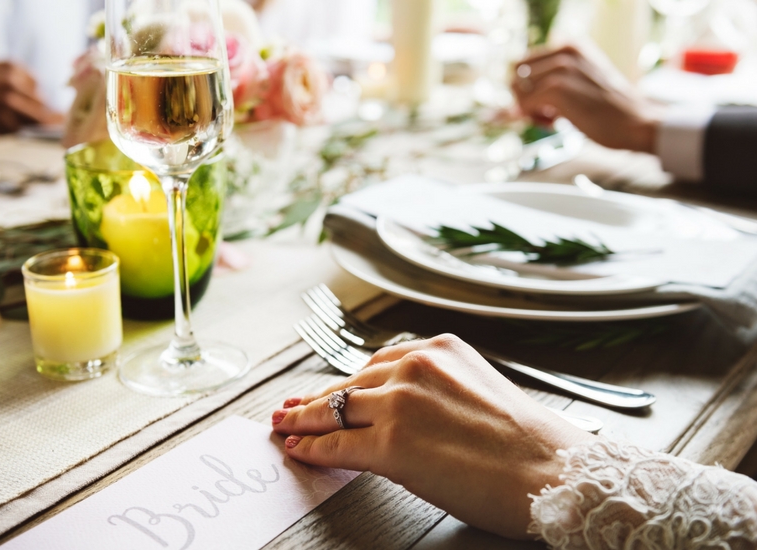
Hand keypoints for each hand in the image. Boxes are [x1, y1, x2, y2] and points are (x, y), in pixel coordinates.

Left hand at [271, 334, 594, 539]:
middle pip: (350, 383)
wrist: (551, 471)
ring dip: (304, 419)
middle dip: (316, 398)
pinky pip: (337, 444)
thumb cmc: (527, 443)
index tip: (326, 388)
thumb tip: (396, 409)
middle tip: (291, 407)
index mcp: (437, 350)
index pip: (376, 363)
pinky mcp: (390, 443)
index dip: (345, 381)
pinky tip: (298, 448)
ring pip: (335, 409)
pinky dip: (312, 447)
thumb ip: (435, 388)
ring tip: (285, 426)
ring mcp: (399, 402)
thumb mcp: (477, 390)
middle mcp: (414, 366)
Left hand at [511, 45, 660, 153]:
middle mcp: (564, 51)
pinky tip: (556, 123)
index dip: (529, 86)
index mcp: (571, 46)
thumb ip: (556, 78)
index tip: (546, 103)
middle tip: (546, 113)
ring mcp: (560, 68)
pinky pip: (523, 105)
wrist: (637, 123)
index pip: (525, 62)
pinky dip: (534, 119)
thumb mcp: (584, 81)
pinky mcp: (555, 88)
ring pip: (518, 90)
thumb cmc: (610, 109)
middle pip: (516, 74)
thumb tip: (517, 94)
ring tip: (553, 119)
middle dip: (524, 96)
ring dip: (530, 109)